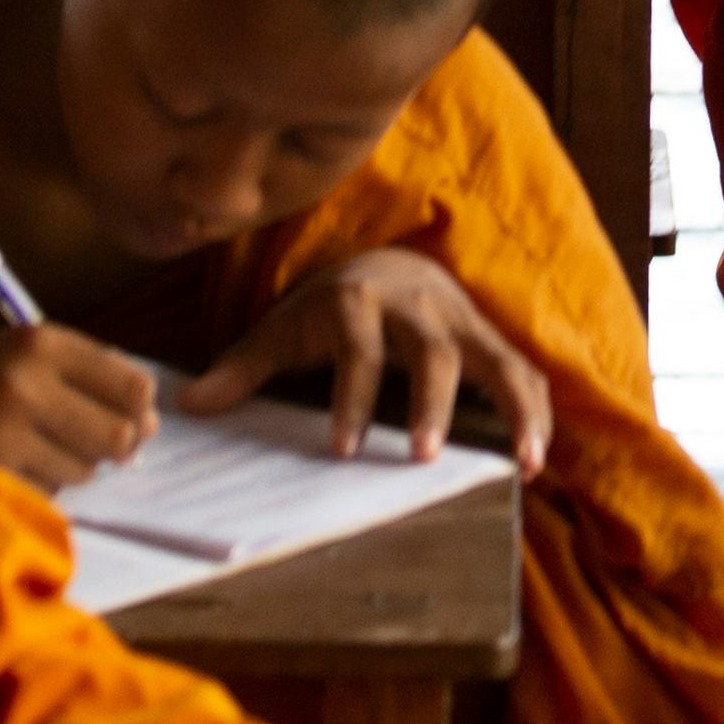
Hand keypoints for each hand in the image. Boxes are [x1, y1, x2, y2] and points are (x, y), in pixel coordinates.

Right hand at [0, 323, 162, 488]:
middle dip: (119, 444)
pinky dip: (42, 480)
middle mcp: (25, 383)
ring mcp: (5, 431)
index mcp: (42, 342)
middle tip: (105, 444)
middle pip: (118, 435)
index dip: (143, 408)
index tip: (134, 415)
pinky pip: (48, 489)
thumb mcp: (31, 349)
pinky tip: (19, 459)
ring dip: (77, 464)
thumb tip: (150, 422)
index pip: (132, 385)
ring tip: (47, 444)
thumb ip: (92, 374)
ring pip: (85, 470)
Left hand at [186, 246, 550, 468]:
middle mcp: (417, 304)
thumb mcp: (280, 330)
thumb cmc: (327, 308)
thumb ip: (239, 368)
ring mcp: (460, 318)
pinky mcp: (489, 334)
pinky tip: (538, 457)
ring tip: (526, 462)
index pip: (357, 350)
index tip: (342, 449)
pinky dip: (536, 410)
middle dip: (432, 404)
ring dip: (514, 409)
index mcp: (358, 301)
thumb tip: (186, 406)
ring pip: (495, 357)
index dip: (351, 398)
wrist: (385, 260)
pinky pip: (523, 369)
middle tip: (422, 457)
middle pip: (434, 351)